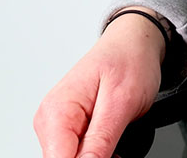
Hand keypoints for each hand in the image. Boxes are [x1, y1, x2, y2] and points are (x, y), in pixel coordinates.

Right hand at [34, 10, 165, 157]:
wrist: (135, 41)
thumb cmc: (131, 59)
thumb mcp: (123, 101)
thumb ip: (101, 141)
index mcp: (57, 112)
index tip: (111, 154)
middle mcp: (50, 120)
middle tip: (118, 147)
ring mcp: (58, 125)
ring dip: (97, 156)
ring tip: (119, 135)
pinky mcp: (69, 127)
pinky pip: (78, 152)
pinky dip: (98, 151)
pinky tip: (112, 140)